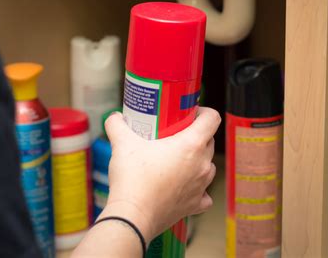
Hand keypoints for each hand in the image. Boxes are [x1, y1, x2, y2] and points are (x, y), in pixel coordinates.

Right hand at [100, 107, 220, 242]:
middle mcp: (201, 165)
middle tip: (175, 135)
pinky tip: (185, 186)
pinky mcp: (195, 205)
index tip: (190, 113)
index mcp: (191, 145)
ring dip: (198, 160)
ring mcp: (201, 186)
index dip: (203, 112)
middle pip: (209, 141)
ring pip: (208, 165)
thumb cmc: (132, 180)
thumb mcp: (122, 144)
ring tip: (178, 159)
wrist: (132, 217)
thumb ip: (117, 125)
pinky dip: (198, 189)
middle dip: (195, 135)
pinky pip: (204, 193)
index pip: (212, 118)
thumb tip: (115, 116)